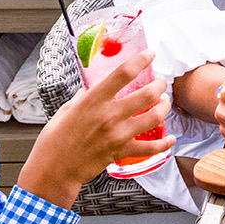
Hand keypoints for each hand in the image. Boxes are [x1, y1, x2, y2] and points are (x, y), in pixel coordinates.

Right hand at [21, 50, 172, 208]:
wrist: (53, 170)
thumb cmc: (54, 140)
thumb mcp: (66, 110)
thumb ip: (83, 97)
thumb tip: (91, 87)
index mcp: (93, 100)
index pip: (123, 73)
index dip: (141, 60)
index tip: (150, 54)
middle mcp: (109, 115)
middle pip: (147, 94)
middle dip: (160, 84)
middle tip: (161, 82)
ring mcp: (117, 134)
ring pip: (154, 117)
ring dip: (164, 108)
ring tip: (165, 103)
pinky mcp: (121, 151)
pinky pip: (151, 147)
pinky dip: (164, 143)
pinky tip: (170, 138)